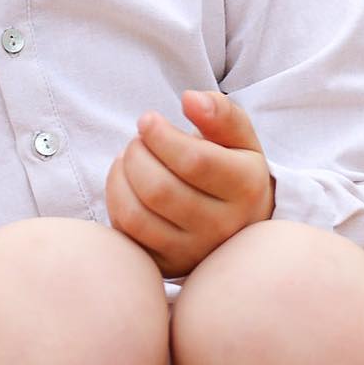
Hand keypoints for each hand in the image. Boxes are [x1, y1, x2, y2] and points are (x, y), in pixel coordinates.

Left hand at [105, 89, 273, 277]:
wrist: (239, 221)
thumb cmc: (232, 168)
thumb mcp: (238, 137)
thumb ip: (220, 112)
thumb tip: (190, 99)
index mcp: (247, 188)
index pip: (194, 161)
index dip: (160, 135)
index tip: (148, 120)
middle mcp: (224, 226)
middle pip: (159, 189)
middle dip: (137, 154)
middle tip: (138, 140)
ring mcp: (195, 251)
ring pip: (137, 214)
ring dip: (121, 177)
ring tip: (129, 158)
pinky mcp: (168, 265)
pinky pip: (127, 233)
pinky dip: (116, 200)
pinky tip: (125, 183)